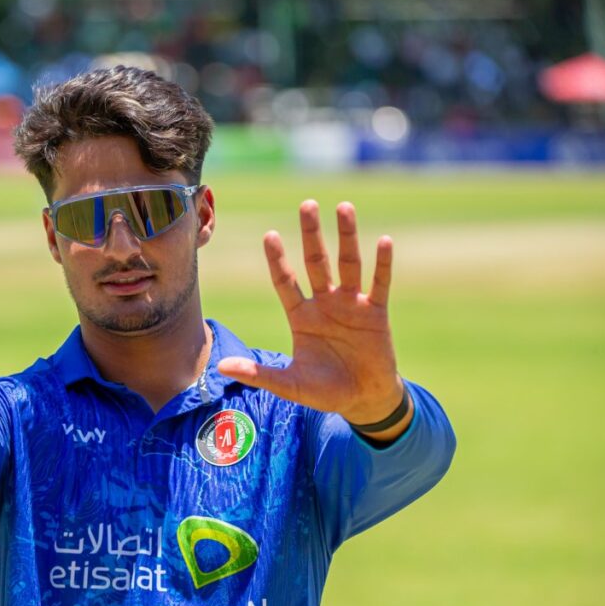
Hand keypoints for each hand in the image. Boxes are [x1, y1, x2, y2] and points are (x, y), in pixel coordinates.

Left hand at [217, 200, 406, 430]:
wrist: (364, 401)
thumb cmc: (325, 391)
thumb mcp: (290, 384)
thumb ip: (259, 375)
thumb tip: (221, 367)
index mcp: (301, 316)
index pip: (285, 281)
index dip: (278, 260)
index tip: (269, 235)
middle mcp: (325, 304)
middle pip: (317, 262)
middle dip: (311, 234)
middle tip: (306, 205)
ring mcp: (351, 305)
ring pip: (348, 264)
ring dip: (346, 236)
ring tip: (343, 207)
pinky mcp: (376, 313)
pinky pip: (379, 284)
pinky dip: (382, 264)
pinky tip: (383, 240)